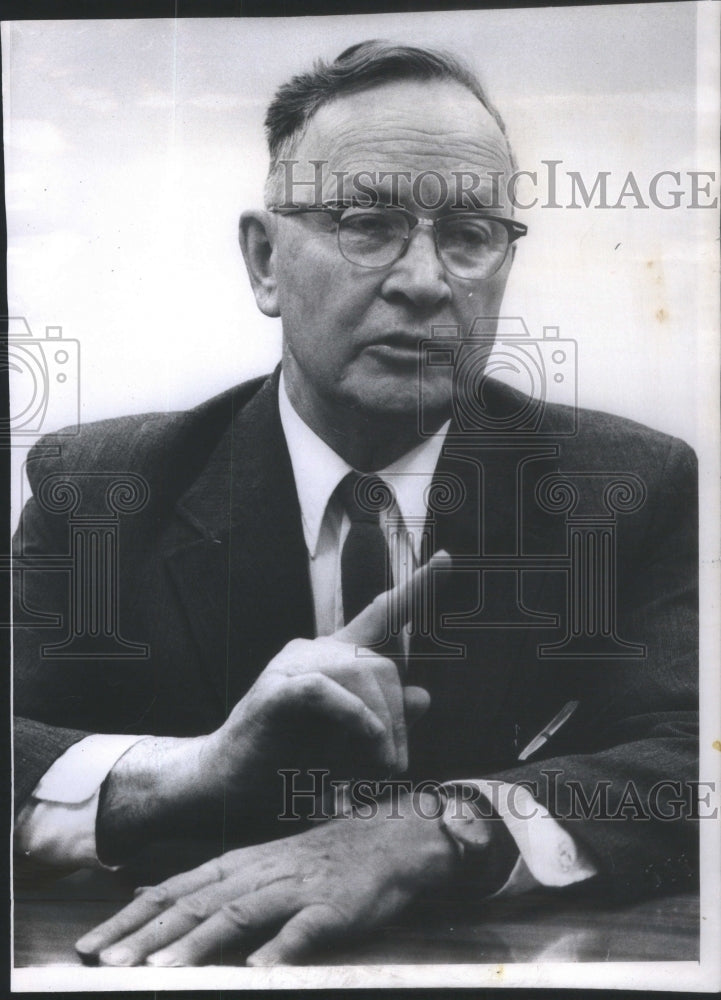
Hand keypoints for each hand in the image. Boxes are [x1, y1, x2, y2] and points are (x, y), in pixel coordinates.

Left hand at [77, 788, 458, 966]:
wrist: (393, 837)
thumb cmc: (327, 857)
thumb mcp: (266, 862)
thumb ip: (216, 881)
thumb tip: (153, 893)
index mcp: (243, 862)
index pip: (177, 887)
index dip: (134, 914)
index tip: (93, 941)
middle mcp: (263, 871)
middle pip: (197, 900)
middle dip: (148, 932)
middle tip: (105, 960)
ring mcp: (298, 887)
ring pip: (239, 912)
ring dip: (198, 943)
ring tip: (161, 971)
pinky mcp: (334, 906)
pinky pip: (303, 929)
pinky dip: (279, 949)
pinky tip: (258, 971)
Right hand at [199, 550, 450, 798]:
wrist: (228, 792)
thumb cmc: (288, 768)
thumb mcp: (351, 746)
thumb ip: (386, 719)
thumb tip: (423, 694)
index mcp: (333, 659)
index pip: (382, 616)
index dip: (418, 589)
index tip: (449, 559)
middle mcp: (313, 651)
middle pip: (381, 667)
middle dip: (397, 720)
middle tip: (393, 767)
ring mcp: (291, 666)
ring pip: (361, 676)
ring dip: (381, 728)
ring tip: (379, 768)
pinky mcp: (275, 690)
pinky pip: (328, 689)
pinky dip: (356, 717)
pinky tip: (366, 741)